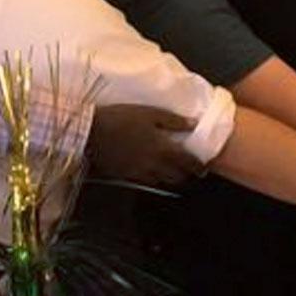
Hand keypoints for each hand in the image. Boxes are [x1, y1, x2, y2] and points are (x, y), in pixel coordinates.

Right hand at [86, 104, 201, 186]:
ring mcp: (140, 173)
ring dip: (172, 179)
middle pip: (177, 176)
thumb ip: (173, 120)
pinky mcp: (127, 176)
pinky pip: (147, 182)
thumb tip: (194, 124)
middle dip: (187, 175)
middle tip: (191, 171)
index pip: (188, 162)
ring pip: (163, 182)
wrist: (91, 132)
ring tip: (175, 173)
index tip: (204, 167)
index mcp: (163, 149)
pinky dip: (156, 180)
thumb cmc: (121, 118)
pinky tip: (154, 173)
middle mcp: (155, 165)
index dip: (198, 166)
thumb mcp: (149, 113)